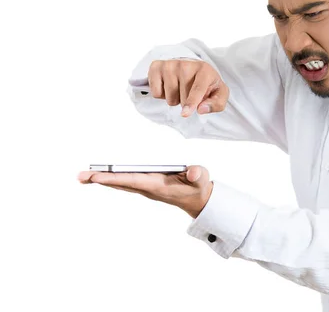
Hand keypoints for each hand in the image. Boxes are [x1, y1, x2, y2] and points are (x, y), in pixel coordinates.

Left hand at [77, 165, 212, 218]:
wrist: (198, 200)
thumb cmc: (198, 186)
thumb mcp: (202, 178)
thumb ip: (197, 174)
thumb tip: (192, 172)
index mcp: (158, 186)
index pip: (132, 180)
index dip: (115, 178)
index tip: (97, 177)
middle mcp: (148, 189)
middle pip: (121, 183)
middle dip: (101, 179)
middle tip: (80, 176)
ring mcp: (146, 189)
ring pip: (121, 183)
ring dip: (102, 180)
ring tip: (83, 177)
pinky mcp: (146, 186)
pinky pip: (125, 182)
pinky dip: (112, 179)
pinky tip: (102, 177)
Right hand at [148, 59, 229, 117]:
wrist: (192, 68)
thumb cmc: (207, 84)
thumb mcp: (219, 94)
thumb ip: (216, 104)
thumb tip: (201, 109)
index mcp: (204, 69)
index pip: (197, 88)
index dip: (191, 102)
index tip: (185, 113)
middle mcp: (186, 64)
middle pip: (183, 97)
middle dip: (186, 102)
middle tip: (190, 93)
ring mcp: (170, 64)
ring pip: (169, 97)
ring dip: (175, 99)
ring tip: (180, 89)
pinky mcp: (156, 66)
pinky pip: (156, 93)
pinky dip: (161, 95)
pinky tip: (168, 86)